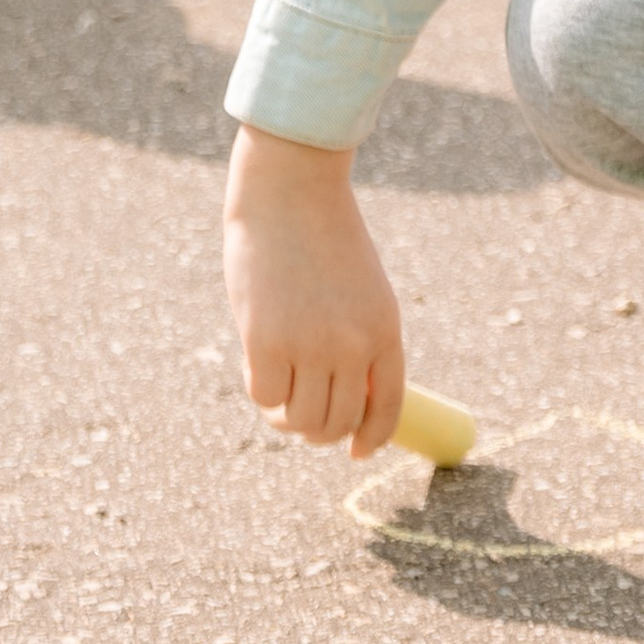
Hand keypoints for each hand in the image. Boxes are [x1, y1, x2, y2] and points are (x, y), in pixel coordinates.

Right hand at [224, 124, 405, 459]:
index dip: (371, 439)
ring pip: (299, 420)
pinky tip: (256, 358)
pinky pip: (263, 396)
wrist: (291, 192)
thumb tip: (346, 408)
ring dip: (285, 415)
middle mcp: (353, 346)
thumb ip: (359, 344)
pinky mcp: (265, 343)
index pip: (387, 408)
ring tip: (278, 386)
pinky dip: (259, 388)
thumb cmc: (324, 239)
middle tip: (300, 414)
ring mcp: (310, 347)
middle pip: (337, 424)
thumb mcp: (361, 291)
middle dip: (319, 431)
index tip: (356, 452)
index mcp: (386, 330)